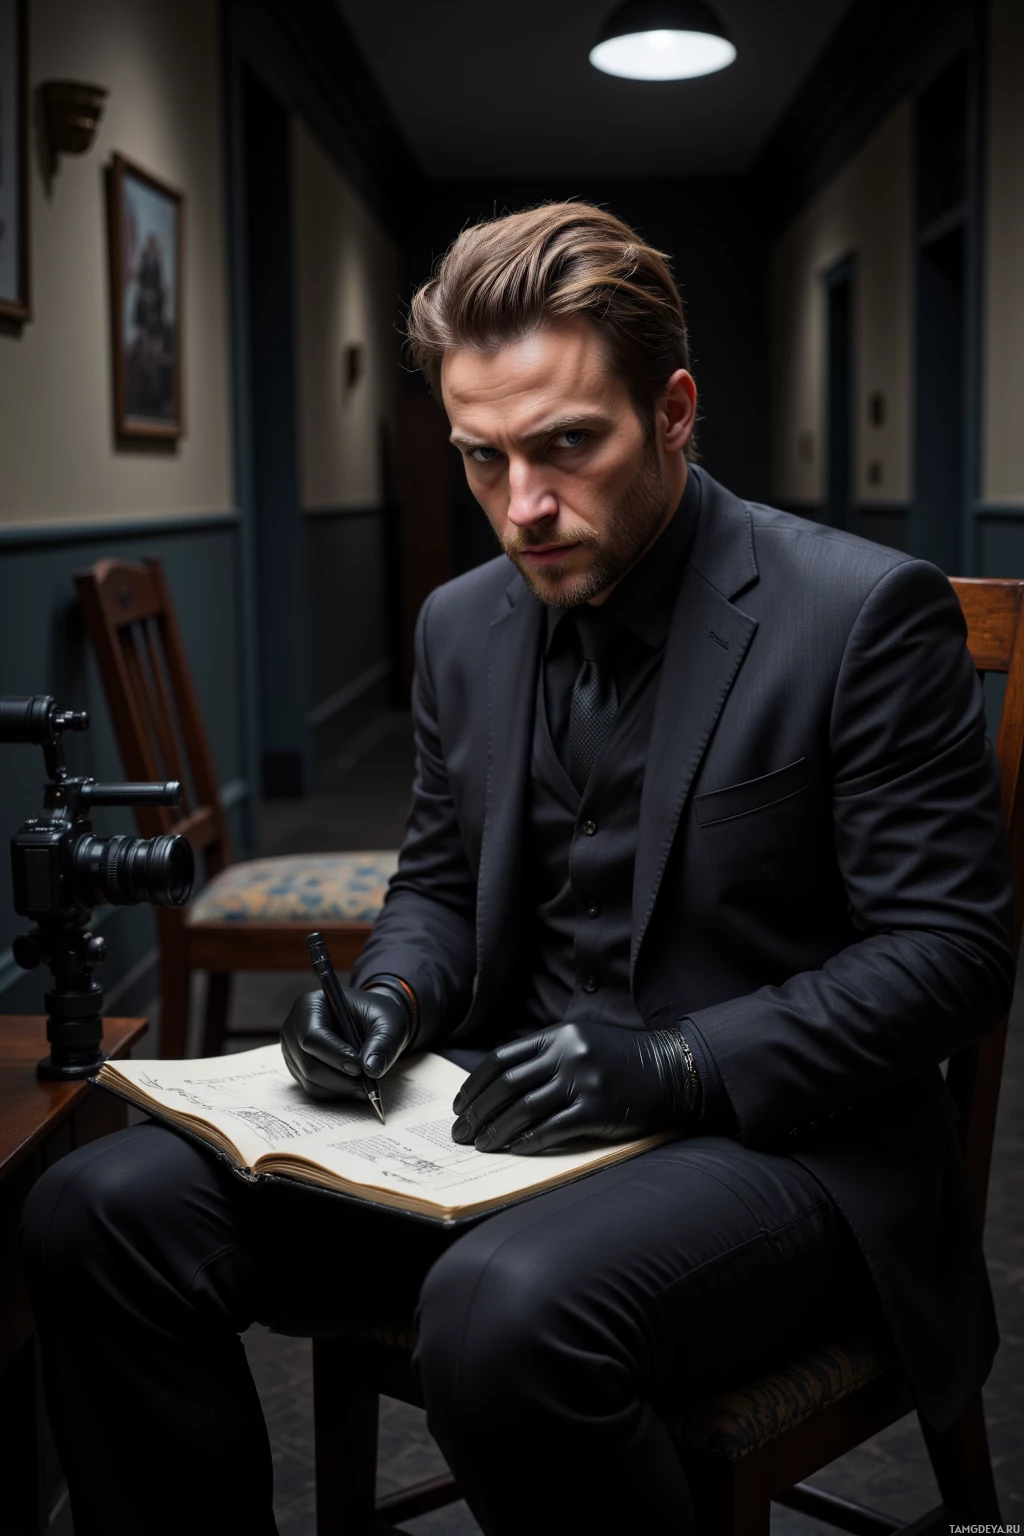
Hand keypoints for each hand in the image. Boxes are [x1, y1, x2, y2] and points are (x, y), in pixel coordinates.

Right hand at [280, 988, 411, 1101]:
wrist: (371, 1022)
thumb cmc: (377, 1017)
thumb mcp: (389, 1023)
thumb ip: (383, 1044)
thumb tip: (371, 1070)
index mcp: (311, 1005)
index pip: (312, 1036)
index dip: (334, 1055)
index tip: (359, 1068)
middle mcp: (294, 1027)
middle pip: (308, 1063)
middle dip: (340, 1078)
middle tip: (367, 1085)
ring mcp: (292, 1050)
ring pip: (311, 1080)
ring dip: (341, 1088)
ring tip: (365, 1085)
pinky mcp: (298, 1068)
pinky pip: (313, 1088)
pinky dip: (336, 1092)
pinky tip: (354, 1086)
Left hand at [450, 1021, 697, 1153]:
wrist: (671, 1070)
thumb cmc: (621, 1060)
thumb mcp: (581, 1042)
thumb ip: (545, 1056)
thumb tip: (500, 1087)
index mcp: (558, 1034)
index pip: (501, 1059)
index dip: (474, 1084)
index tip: (460, 1105)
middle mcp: (567, 1054)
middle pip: (506, 1085)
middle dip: (477, 1111)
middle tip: (461, 1132)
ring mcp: (582, 1081)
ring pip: (524, 1109)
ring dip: (496, 1130)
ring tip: (480, 1145)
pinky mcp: (596, 1109)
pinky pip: (551, 1129)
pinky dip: (527, 1141)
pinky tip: (513, 1150)